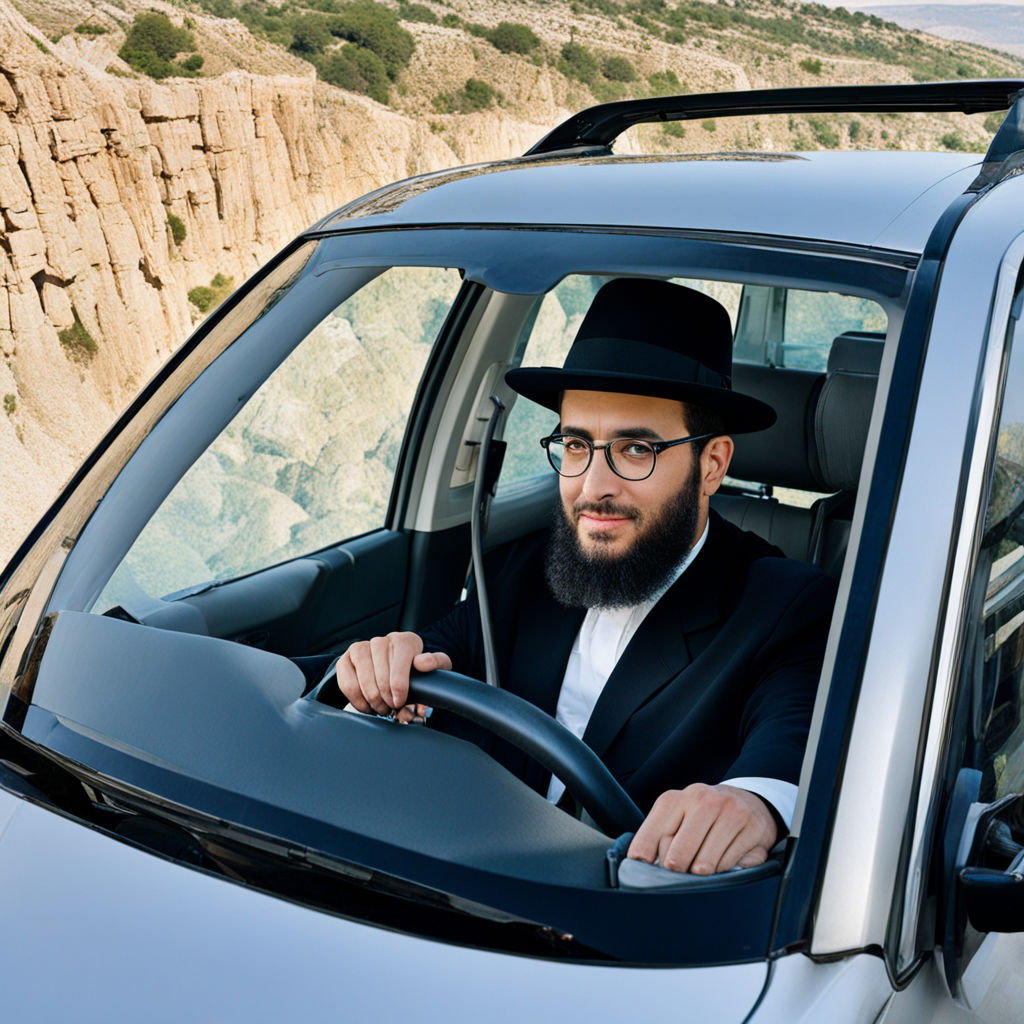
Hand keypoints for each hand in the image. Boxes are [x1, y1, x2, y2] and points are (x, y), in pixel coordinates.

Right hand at [335, 631, 450, 723]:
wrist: (397, 678)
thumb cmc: (417, 675)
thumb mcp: (435, 670)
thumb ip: (437, 663)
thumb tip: (422, 662)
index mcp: (406, 641)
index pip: (400, 657)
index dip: (399, 683)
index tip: (399, 701)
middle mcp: (383, 641)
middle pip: (380, 668)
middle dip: (385, 694)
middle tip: (390, 708)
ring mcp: (362, 648)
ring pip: (362, 672)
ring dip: (370, 696)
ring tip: (380, 708)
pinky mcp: (346, 659)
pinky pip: (345, 679)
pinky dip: (355, 697)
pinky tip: (366, 706)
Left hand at [626, 783, 777, 874]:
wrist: (747, 802)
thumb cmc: (703, 817)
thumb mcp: (677, 818)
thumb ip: (658, 837)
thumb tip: (640, 865)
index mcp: (674, 800)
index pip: (652, 836)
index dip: (646, 860)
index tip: (645, 874)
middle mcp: (701, 800)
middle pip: (677, 855)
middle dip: (677, 873)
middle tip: (681, 874)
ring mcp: (729, 812)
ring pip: (705, 864)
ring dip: (702, 875)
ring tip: (703, 868)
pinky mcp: (753, 827)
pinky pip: (731, 865)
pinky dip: (725, 871)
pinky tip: (724, 862)